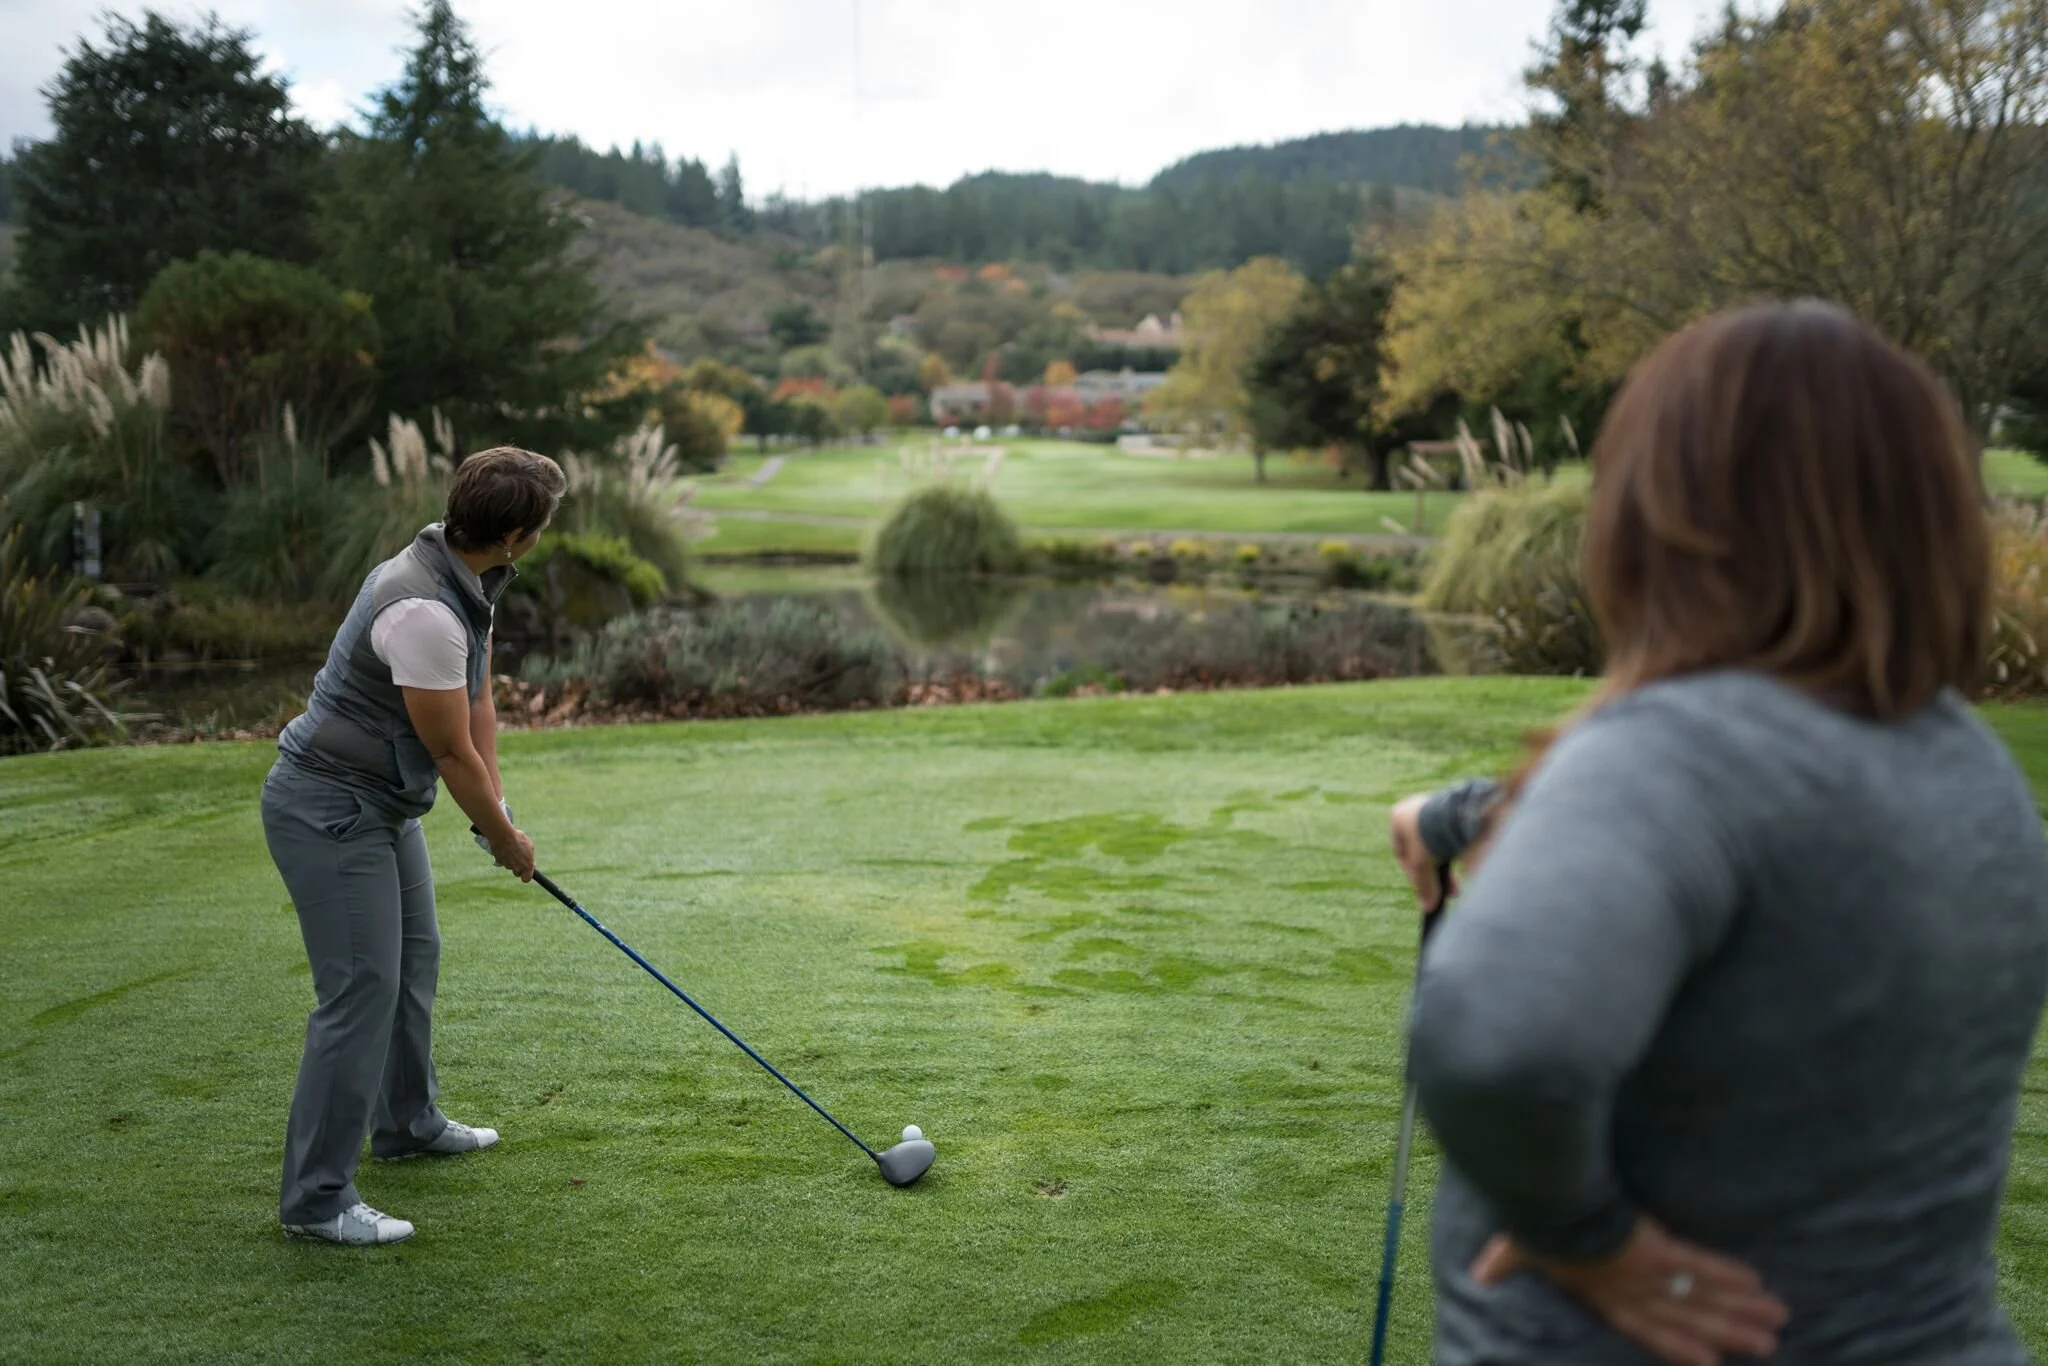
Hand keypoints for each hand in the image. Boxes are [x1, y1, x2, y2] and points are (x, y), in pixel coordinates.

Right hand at [490, 827, 535, 882]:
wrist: (503, 836)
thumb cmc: (519, 839)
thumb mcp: (529, 846)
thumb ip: (530, 856)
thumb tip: (531, 863)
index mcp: (527, 866)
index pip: (526, 879)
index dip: (526, 876)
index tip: (526, 871)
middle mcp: (517, 868)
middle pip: (517, 873)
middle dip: (518, 867)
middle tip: (519, 857)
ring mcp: (507, 865)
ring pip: (509, 866)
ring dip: (511, 860)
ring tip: (512, 849)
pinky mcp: (499, 862)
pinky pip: (502, 861)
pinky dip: (503, 856)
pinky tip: (505, 848)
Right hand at [1389, 794, 1452, 910]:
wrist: (1459, 812)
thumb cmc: (1431, 836)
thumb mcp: (1422, 866)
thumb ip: (1424, 886)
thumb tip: (1427, 908)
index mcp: (1398, 816)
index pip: (1401, 852)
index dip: (1411, 874)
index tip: (1423, 888)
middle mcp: (1414, 808)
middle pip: (1422, 850)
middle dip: (1434, 873)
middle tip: (1447, 892)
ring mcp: (1435, 805)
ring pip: (1439, 844)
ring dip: (1446, 865)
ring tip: (1458, 885)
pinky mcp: (1454, 807)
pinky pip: (1452, 835)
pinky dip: (1456, 851)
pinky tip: (1466, 864)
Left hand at [1471, 1220, 1787, 1365]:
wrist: (1548, 1205)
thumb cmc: (1534, 1226)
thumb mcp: (1517, 1247)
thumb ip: (1505, 1262)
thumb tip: (1478, 1273)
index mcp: (1601, 1293)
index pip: (1645, 1327)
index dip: (1677, 1345)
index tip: (1710, 1361)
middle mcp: (1630, 1290)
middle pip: (1688, 1316)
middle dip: (1728, 1332)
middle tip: (1767, 1345)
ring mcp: (1647, 1272)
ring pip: (1702, 1296)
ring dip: (1740, 1310)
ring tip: (1776, 1321)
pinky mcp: (1659, 1249)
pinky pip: (1699, 1266)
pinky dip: (1727, 1275)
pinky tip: (1756, 1281)